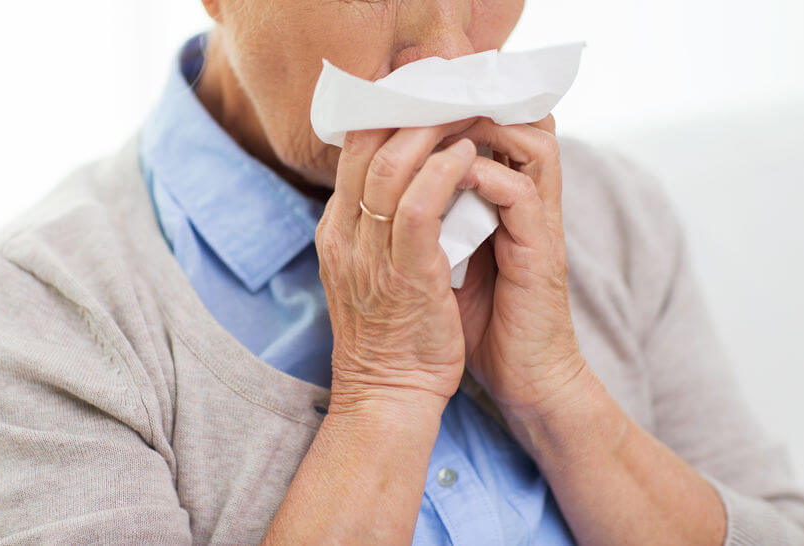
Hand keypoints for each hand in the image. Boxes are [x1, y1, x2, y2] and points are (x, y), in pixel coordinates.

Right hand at [316, 121, 483, 413]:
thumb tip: (409, 183)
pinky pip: (420, 202)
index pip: (353, 150)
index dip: (388, 113)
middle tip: (448, 89)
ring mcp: (369, 252)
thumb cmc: (391, 334)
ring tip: (464, 113)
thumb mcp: (370, 271)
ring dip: (432, 130)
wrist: (387, 395)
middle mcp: (344, 234)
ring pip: (391, 165)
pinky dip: (444, 170)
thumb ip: (379, 226)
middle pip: (366, 144)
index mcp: (335, 230)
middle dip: (409, 108)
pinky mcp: (403, 271)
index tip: (423, 94)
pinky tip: (468, 156)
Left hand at [442, 116, 590, 421]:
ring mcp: (536, 224)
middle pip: (521, 119)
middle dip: (472, 101)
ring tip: (439, 128)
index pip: (494, 129)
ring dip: (484, 127)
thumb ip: (429, 221)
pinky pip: (523, 194)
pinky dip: (487, 176)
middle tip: (427, 93)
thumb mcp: (445, 260)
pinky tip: (453, 175)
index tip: (412, 95)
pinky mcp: (541, 252)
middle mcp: (524, 204)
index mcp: (501, 203)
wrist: (522, 380)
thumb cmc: (478, 322)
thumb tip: (381, 192)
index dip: (457, 106)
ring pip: (533, 142)